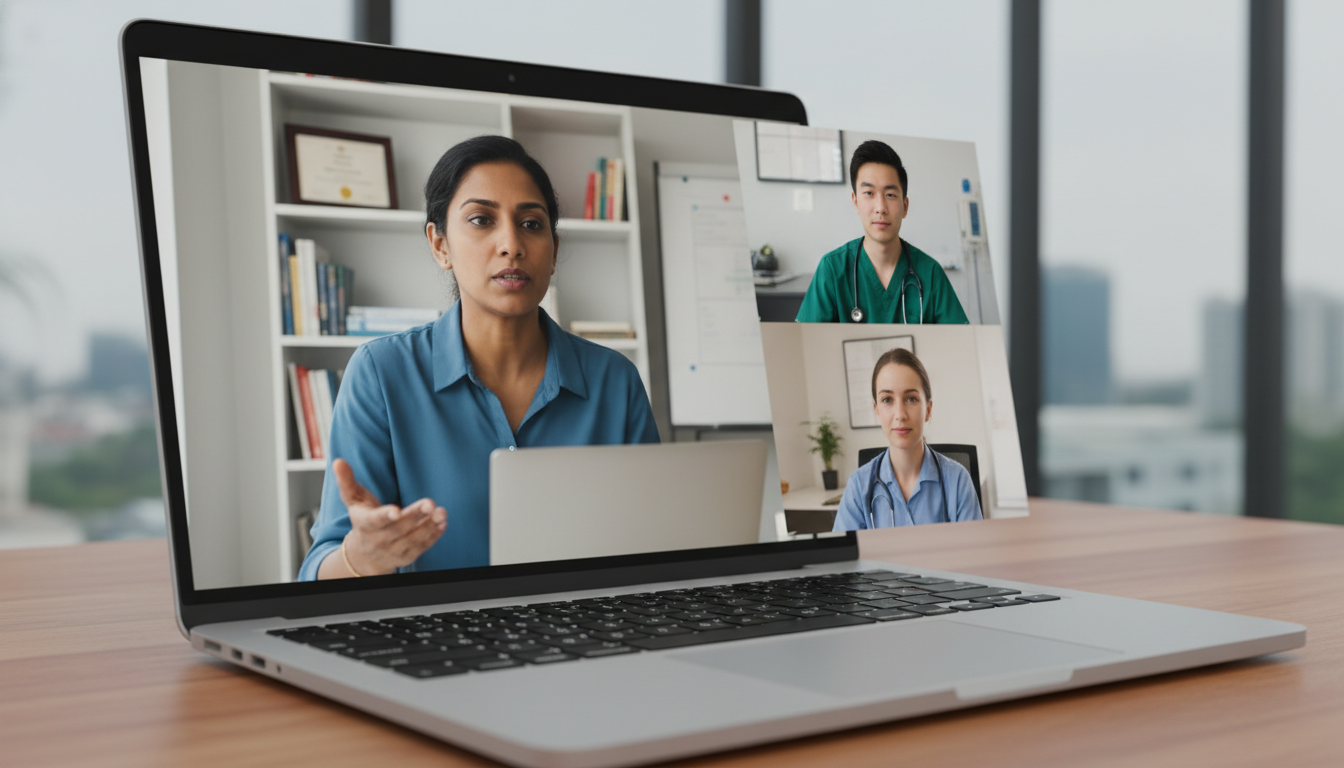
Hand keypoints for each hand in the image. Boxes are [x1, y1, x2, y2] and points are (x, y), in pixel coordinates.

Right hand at [333, 458, 446, 576]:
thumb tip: (338, 461)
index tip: (395, 510)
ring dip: (428, 526)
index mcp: (365, 524)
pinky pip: (421, 547)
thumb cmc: (362, 519)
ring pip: (413, 539)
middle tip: (430, 503)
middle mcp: (379, 539)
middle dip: (414, 516)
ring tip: (441, 512)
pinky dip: (433, 536)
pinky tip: (442, 523)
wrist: (365, 555)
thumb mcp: (352, 500)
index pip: (374, 521)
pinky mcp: (407, 556)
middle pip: (398, 528)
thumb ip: (346, 481)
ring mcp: (394, 550)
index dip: (384, 516)